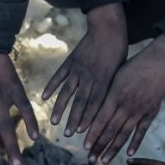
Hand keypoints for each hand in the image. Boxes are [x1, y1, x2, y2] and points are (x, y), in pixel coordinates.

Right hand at [43, 3, 127, 135]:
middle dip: (74, 120)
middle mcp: (90, 76)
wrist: (107, 29)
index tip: (82, 133)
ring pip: (67, 92)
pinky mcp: (70, 62)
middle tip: (68, 135)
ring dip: (60, 108)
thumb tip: (106, 110)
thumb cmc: (117, 52)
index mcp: (104, 80)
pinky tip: (44, 97)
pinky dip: (51, 86)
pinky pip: (59, 76)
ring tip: (54, 122)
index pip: (95, 104)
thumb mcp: (119, 72)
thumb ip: (110, 90)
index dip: (89, 119)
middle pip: (80, 102)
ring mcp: (78, 69)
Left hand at [85, 34, 164, 162]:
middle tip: (90, 160)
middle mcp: (126, 106)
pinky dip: (135, 143)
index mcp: (114, 96)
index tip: (84, 147)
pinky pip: (142, 131)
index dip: (92, 135)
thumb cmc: (132, 66)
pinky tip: (129, 154)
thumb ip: (105, 95)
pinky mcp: (151, 112)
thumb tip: (92, 110)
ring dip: (113, 149)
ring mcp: (139, 110)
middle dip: (99, 147)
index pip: (100, 120)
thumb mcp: (114, 77)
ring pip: (124, 134)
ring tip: (104, 161)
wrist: (159, 61)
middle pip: (110, 131)